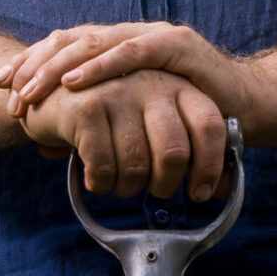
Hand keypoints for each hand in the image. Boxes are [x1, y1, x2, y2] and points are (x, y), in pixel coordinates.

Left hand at [0, 21, 244, 120]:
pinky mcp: (179, 46)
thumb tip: (45, 144)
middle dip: (35, 64)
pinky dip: (102, 66)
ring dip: (59, 66)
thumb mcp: (135, 120)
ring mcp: (156, 37)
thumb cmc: (191, 118)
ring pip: (94, 42)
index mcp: (119, 51)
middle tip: (8, 89)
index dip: (32, 63)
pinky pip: (134, 51)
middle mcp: (132, 37)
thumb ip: (96, 122)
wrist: (252, 108)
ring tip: (32, 86)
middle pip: (72, 41)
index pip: (66, 49)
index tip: (1, 85)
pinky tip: (77, 82)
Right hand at [18, 68, 230, 200]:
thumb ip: (193, 153)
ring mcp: (118, 91)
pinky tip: (96, 178)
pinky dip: (101, 184)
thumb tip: (225, 190)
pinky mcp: (86, 107)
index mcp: (177, 85)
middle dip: (165, 185)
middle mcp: (151, 82)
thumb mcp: (156, 126)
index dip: (210, 167)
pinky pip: (104, 167)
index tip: (199, 193)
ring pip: (137, 165)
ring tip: (120, 183)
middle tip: (154, 191)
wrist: (51, 95)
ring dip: (129, 188)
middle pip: (175, 152)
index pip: (209, 126)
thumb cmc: (113, 118)